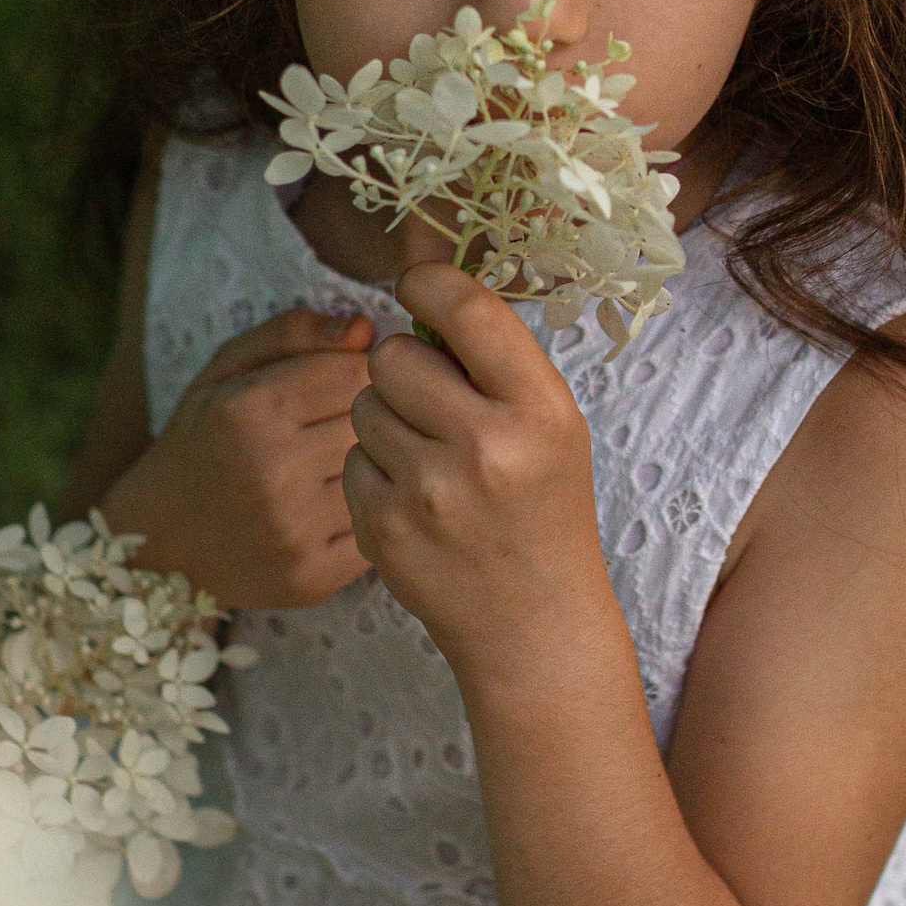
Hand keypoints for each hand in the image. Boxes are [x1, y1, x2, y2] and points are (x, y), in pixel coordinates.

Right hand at [100, 304, 371, 607]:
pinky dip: (361, 517)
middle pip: (374, 422)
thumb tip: (365, 328)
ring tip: (324, 471)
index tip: (340, 383)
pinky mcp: (312, 576)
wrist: (155, 548)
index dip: (355, 373)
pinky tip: (326, 511)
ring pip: (380, 474)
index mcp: (251, 408)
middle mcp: (275, 470)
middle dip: (362, 420)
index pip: (356, 370)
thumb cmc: (198, 445)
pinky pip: (375, 527)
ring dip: (366, 469)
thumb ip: (291, 334)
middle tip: (329, 431)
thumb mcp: (224, 373)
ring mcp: (295, 529)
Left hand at [342, 259, 612, 681]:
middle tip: (432, 402)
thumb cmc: (543, 510)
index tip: (417, 285)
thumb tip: (424, 292)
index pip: (469, 311)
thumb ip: (495, 364)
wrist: (534, 622)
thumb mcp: (553, 428)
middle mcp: (485, 446)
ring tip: (429, 459)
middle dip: (404, 369)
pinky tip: (414, 500)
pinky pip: (351, 459)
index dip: (430, 283)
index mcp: (539, 409)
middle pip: (393, 356)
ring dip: (386, 420)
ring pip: (363, 405)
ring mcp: (428, 491)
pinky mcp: (384, 527)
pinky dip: (374, 472)